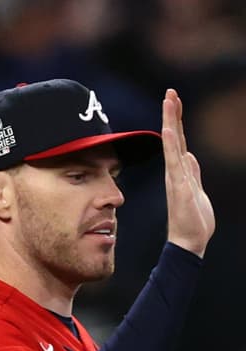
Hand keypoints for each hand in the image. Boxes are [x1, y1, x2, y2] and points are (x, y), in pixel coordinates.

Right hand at [161, 88, 214, 257]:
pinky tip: (170, 129)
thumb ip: (193, 173)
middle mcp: (177, 171)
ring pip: (174, 143)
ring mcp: (177, 177)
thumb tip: (189, 156)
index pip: (179, 141)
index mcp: (182, 171)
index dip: (176, 120)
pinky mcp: (179, 185)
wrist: (189, 241)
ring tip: (169, 101)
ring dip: (171, 121)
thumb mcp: (198, 192)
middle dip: (172, 114)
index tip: (173, 100)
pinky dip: (171, 145)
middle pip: (175, 137)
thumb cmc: (194, 221)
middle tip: (170, 91)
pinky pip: (173, 161)